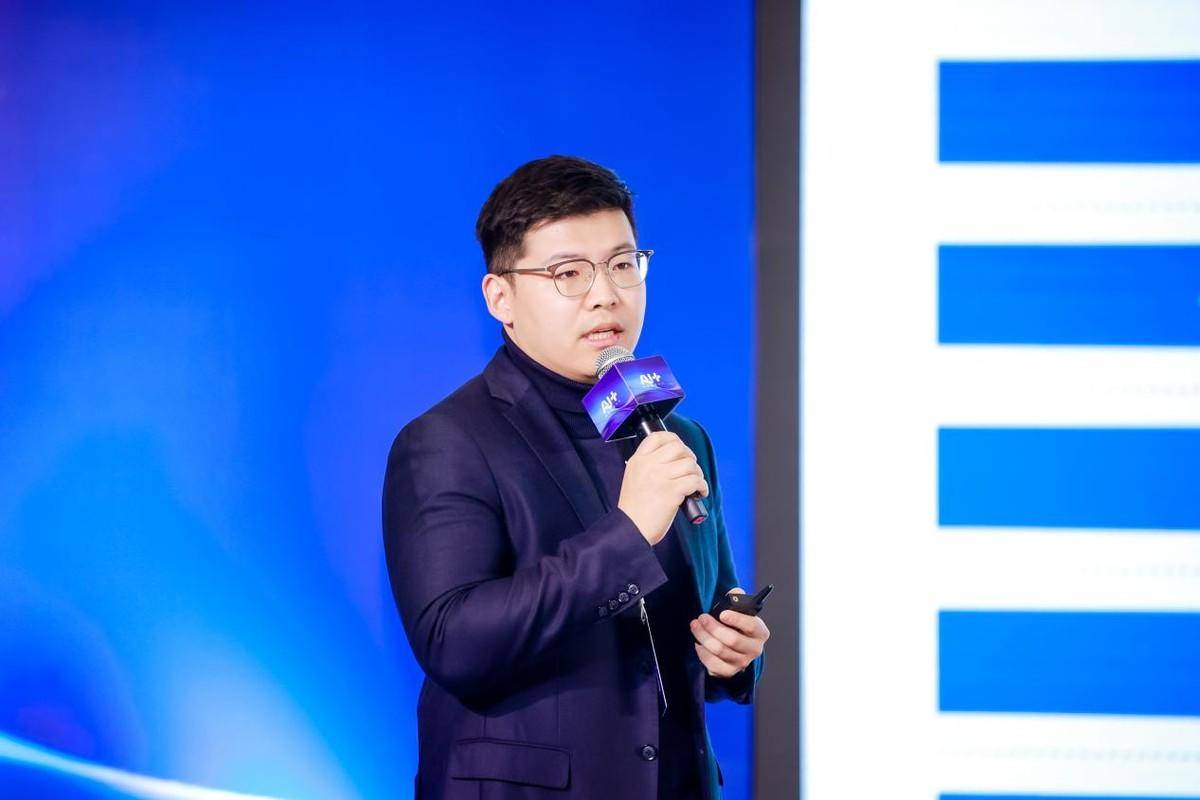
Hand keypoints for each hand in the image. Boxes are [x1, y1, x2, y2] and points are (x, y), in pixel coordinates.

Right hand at [617, 431, 708, 545]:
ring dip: (697, 474)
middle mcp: (649, 465)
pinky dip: (702, 487)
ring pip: (690, 464)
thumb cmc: (635, 509)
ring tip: (695, 485)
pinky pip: (696, 480)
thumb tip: (675, 460)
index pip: (658, 437)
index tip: (680, 449)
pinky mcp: (672, 492)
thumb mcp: (634, 479)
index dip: (673, 439)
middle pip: (678, 447)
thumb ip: (649, 466)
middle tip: (690, 469)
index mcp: (638, 461)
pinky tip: (699, 493)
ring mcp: (661, 477)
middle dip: (689, 457)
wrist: (630, 529)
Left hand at [689, 588, 769, 677]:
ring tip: (695, 626)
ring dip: (704, 637)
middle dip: (714, 628)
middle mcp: (754, 649)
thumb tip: (734, 593)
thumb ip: (737, 598)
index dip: (737, 619)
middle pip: (733, 640)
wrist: (734, 642)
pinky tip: (698, 643)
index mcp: (760, 632)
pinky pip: (713, 664)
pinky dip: (703, 653)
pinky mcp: (730, 671)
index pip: (751, 626)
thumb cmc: (736, 623)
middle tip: (702, 618)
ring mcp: (742, 662)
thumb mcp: (740, 609)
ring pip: (720, 651)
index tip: (722, 613)